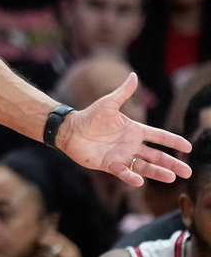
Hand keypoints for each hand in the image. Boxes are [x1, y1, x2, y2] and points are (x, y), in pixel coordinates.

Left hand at [59, 73, 190, 185]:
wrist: (70, 129)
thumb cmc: (89, 116)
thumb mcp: (108, 103)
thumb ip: (123, 92)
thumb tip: (134, 75)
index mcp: (134, 130)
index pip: (159, 136)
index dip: (173, 141)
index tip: (188, 147)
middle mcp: (131, 145)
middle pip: (156, 156)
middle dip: (172, 163)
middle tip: (187, 172)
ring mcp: (122, 156)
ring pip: (144, 166)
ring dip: (158, 172)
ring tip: (172, 177)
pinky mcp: (110, 165)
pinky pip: (123, 172)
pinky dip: (131, 176)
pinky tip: (140, 181)